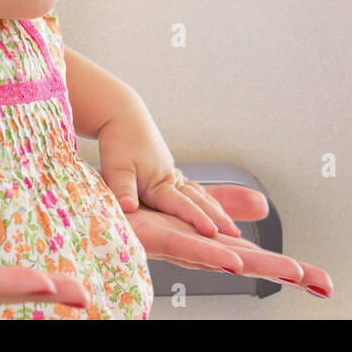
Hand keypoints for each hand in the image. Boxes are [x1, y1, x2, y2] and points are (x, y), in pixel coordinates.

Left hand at [96, 104, 243, 239]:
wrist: (123, 116)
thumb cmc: (119, 141)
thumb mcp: (116, 167)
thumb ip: (122, 188)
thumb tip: (128, 208)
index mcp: (159, 182)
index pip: (181, 204)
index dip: (197, 219)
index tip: (212, 232)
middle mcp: (171, 180)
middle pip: (199, 201)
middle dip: (218, 218)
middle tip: (236, 235)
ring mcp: (172, 176)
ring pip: (199, 195)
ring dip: (216, 210)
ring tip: (232, 227)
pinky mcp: (169, 173)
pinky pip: (192, 190)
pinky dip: (205, 200)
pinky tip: (211, 207)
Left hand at [125, 185, 332, 299]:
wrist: (103, 199)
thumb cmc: (145, 210)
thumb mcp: (194, 203)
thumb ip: (226, 204)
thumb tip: (262, 206)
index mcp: (213, 246)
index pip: (258, 260)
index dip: (291, 270)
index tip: (326, 284)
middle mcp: (201, 252)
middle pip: (250, 264)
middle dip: (286, 273)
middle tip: (324, 285)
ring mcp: (181, 247)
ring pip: (224, 259)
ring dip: (255, 266)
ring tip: (291, 272)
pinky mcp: (156, 238)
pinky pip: (185, 245)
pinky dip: (208, 251)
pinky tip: (230, 259)